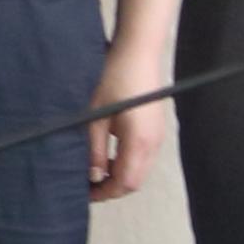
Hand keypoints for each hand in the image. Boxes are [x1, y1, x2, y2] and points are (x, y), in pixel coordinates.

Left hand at [81, 52, 171, 201]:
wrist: (138, 51)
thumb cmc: (114, 78)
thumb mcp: (95, 116)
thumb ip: (95, 149)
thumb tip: (93, 176)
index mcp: (139, 143)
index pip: (125, 183)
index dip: (104, 193)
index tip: (84, 193)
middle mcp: (154, 144)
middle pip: (135, 181)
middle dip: (111, 187)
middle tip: (87, 184)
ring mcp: (158, 136)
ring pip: (139, 169)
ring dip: (119, 174)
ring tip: (95, 168)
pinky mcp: (156, 127)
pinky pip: (143, 156)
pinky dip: (126, 162)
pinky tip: (109, 152)